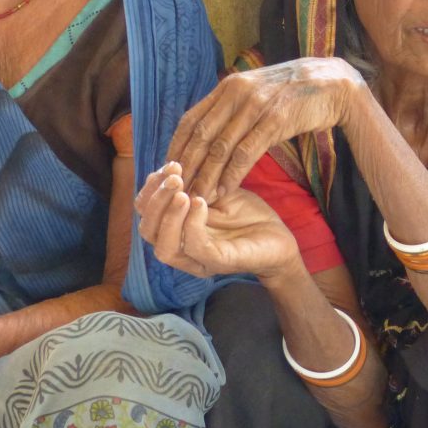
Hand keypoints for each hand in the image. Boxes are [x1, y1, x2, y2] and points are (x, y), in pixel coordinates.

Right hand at [134, 162, 302, 281]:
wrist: (280, 237)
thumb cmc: (247, 216)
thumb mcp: (217, 192)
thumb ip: (195, 184)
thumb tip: (174, 167)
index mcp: (176, 231)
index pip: (147, 214)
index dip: (151, 189)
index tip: (170, 164)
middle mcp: (181, 249)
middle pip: (148, 231)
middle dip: (156, 200)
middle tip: (174, 176)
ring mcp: (199, 260)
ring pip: (164, 247)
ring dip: (168, 215)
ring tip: (181, 191)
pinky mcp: (219, 263)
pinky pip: (195, 248)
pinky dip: (192, 225)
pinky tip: (200, 203)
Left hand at [169, 57, 367, 200]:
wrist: (333, 83)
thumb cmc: (294, 92)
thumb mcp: (257, 91)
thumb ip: (233, 107)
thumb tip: (209, 132)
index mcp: (228, 87)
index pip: (190, 120)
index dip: (177, 147)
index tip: (169, 172)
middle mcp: (237, 93)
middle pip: (201, 135)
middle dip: (187, 167)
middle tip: (177, 192)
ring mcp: (256, 105)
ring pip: (221, 147)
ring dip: (206, 176)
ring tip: (198, 198)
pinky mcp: (276, 119)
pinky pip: (247, 151)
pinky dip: (232, 174)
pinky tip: (225, 190)